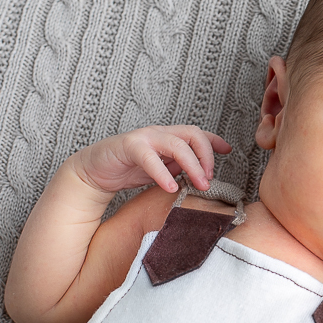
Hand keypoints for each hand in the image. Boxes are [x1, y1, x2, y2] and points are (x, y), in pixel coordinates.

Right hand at [69, 125, 231, 195]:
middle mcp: (159, 134)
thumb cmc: (128, 170)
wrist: (94, 172)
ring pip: (176, 144)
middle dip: (206, 156)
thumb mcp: (161, 170)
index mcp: (168, 138)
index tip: (228, 150)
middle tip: (210, 179)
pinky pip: (149, 157)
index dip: (214, 141)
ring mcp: (144, 138)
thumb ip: (179, 168)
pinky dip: (162, 173)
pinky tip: (170, 188)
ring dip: (192, 165)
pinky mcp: (128, 147)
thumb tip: (201, 175)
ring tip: (199, 184)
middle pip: (192, 135)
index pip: (197, 134)